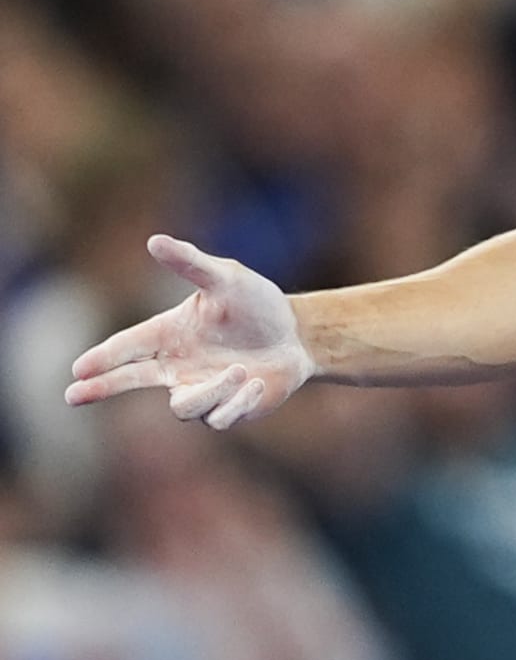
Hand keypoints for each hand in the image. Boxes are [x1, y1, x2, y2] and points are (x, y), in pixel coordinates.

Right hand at [65, 235, 316, 429]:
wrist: (298, 336)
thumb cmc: (258, 305)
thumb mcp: (227, 278)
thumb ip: (191, 263)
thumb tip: (154, 240)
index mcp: (169, 333)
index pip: (127, 346)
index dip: (103, 357)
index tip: (79, 368)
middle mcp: (177, 364)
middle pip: (130, 380)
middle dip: (103, 386)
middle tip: (73, 394)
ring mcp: (198, 389)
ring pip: (182, 407)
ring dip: (212, 390)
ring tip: (242, 369)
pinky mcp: (223, 410)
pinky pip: (218, 419)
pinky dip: (237, 401)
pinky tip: (257, 382)